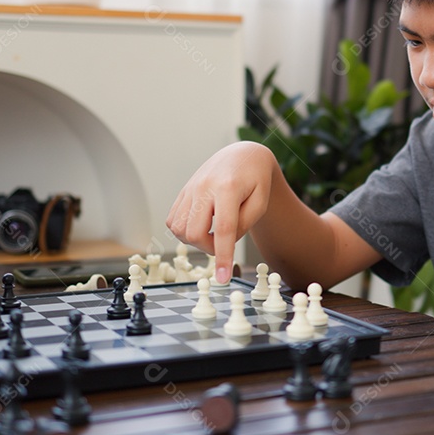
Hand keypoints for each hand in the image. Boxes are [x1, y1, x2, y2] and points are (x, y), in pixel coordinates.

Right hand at [167, 142, 277, 283]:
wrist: (241, 156)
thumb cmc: (255, 179)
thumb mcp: (261, 201)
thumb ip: (244, 225)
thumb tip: (224, 244)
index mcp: (228, 187)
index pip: (223, 229)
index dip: (222, 256)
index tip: (222, 278)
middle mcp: (204, 186)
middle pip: (195, 232)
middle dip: (208, 248)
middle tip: (222, 243)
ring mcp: (190, 188)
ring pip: (179, 229)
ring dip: (195, 240)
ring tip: (212, 232)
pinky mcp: (182, 192)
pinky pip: (172, 221)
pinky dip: (184, 231)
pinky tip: (200, 225)